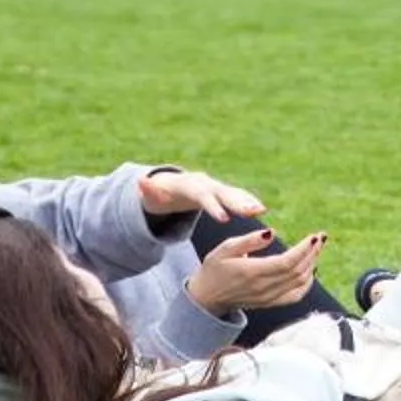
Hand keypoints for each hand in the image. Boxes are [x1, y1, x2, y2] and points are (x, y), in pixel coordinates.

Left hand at [139, 170, 266, 222]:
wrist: (172, 186)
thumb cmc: (161, 195)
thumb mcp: (153, 195)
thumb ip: (148, 190)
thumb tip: (139, 181)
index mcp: (191, 186)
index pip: (204, 197)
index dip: (214, 207)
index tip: (225, 219)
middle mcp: (207, 184)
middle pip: (224, 193)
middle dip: (238, 202)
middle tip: (254, 211)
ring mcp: (216, 188)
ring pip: (234, 194)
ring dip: (248, 201)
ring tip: (261, 210)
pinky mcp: (222, 194)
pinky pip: (237, 197)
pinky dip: (248, 201)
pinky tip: (261, 210)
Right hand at [184, 229, 326, 313]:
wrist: (207, 297)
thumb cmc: (215, 268)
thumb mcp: (225, 248)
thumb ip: (248, 240)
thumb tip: (271, 232)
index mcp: (252, 272)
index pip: (287, 262)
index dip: (304, 250)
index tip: (315, 236)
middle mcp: (263, 288)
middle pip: (297, 271)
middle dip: (312, 253)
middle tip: (320, 237)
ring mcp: (268, 298)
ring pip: (299, 283)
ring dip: (312, 264)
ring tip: (316, 248)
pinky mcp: (270, 303)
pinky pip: (295, 296)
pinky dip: (307, 283)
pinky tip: (310, 269)